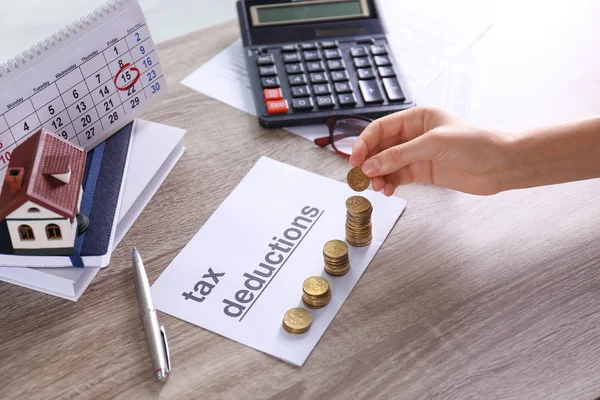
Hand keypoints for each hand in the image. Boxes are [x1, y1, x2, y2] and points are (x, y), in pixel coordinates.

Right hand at [349, 107, 515, 195]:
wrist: (501, 165)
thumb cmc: (475, 144)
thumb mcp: (433, 145)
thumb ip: (399, 155)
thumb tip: (371, 166)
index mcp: (416, 117)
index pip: (380, 128)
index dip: (364, 143)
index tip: (355, 160)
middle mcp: (414, 134)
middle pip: (381, 147)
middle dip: (369, 162)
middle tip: (361, 177)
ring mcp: (418, 154)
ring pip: (387, 164)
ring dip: (378, 175)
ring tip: (377, 187)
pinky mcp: (424, 172)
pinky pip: (398, 177)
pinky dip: (390, 183)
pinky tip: (388, 190)